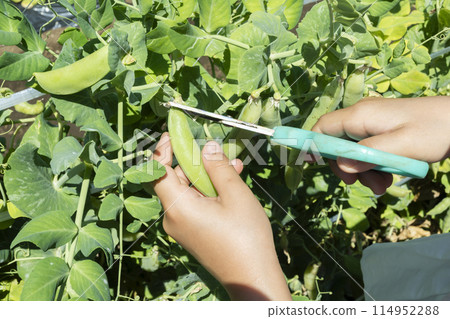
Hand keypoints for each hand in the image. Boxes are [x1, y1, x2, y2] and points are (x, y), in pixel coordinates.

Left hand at [151, 133, 291, 300]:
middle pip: (174, 180)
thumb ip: (218, 167)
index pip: (157, 171)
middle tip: (216, 149)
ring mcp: (182, 227)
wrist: (252, 278)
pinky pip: (195, 205)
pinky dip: (209, 192)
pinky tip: (231, 184)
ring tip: (233, 166)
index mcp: (178, 207)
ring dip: (207, 176)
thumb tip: (208, 146)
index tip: (174, 133)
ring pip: (188, 191)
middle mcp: (173, 218)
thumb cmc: (246, 236)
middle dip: (195, 161)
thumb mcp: (235, 195)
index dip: (163, 149)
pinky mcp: (192, 233)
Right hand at [312, 96, 449, 193]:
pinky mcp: (381, 131)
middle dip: (345, 167)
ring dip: (361, 170)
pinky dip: (372, 166)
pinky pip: (366, 150)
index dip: (312, 145)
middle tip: (361, 184)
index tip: (310, 165)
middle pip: (336, 143)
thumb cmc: (435, 131)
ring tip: (382, 186)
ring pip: (351, 150)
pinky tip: (387, 178)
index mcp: (361, 116)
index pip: (323, 127)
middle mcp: (362, 117)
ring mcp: (372, 123)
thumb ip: (369, 155)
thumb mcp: (402, 147)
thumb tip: (341, 166)